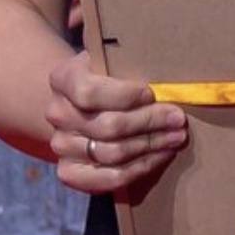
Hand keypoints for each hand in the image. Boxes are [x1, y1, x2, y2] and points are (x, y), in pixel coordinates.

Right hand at [44, 51, 188, 197]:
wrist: (80, 103)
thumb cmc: (107, 75)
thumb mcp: (111, 56)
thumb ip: (127, 57)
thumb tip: (163, 67)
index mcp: (62, 78)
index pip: (90, 93)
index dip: (124, 96)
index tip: (152, 93)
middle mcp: (56, 113)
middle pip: (108, 126)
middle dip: (150, 123)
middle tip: (178, 119)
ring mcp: (60, 145)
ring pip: (112, 153)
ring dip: (150, 146)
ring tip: (176, 136)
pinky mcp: (69, 172)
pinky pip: (106, 179)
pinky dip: (138, 168)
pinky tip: (159, 156)